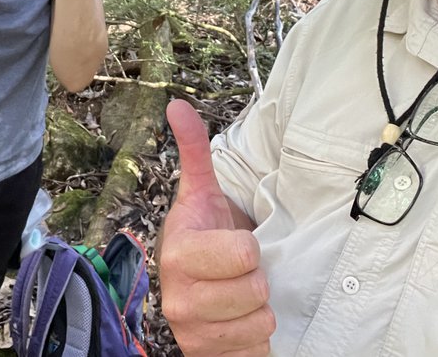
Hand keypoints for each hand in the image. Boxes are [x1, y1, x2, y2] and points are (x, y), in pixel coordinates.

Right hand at [160, 100, 274, 356]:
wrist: (189, 287)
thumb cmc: (201, 237)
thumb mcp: (200, 194)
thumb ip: (193, 150)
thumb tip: (177, 105)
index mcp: (180, 254)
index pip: (244, 253)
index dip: (249, 247)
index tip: (233, 243)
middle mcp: (180, 299)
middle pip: (255, 290)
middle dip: (256, 280)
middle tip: (238, 272)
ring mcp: (193, 334)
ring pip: (260, 324)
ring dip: (258, 311)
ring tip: (237, 297)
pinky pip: (257, 353)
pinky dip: (255, 341)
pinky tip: (238, 323)